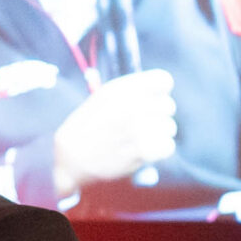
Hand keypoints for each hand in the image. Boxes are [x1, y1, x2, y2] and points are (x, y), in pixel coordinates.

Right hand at [53, 72, 176, 197]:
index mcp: (122, 90)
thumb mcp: (101, 99)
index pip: (163, 81)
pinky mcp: (142, 151)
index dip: (159, 92)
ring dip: (159, 134)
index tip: (152, 100)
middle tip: (143, 125)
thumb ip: (129, 91)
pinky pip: (168, 146)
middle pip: (168, 106)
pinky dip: (160, 150)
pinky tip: (146, 151)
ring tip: (140, 140)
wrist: (70, 160)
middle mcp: (131, 106)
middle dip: (158, 115)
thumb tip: (158, 91)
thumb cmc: (85, 128)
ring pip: (169, 127)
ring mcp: (138, 129)